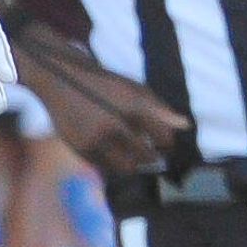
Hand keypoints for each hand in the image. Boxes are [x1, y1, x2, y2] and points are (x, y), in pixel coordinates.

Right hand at [19, 36, 193, 174]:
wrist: (60, 78)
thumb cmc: (104, 85)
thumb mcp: (134, 89)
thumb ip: (160, 109)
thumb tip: (186, 126)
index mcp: (132, 106)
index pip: (163, 137)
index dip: (167, 143)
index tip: (163, 143)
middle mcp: (114, 124)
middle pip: (145, 156)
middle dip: (152, 156)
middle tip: (152, 154)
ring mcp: (95, 138)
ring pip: (125, 167)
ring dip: (133, 164)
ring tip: (134, 155)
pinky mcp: (80, 148)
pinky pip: (105, 167)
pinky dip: (112, 163)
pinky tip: (113, 152)